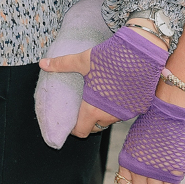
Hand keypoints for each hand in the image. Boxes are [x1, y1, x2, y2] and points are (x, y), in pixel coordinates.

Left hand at [38, 23, 168, 136]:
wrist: (142, 52)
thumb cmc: (110, 57)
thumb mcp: (83, 60)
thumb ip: (62, 64)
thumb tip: (42, 63)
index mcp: (94, 109)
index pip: (82, 131)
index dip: (74, 129)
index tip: (71, 121)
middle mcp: (111, 116)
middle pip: (96, 126)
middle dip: (89, 120)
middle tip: (83, 106)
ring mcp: (128, 113)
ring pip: (111, 119)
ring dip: (104, 113)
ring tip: (99, 97)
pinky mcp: (141, 106)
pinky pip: (125, 112)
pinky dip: (119, 107)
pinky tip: (116, 93)